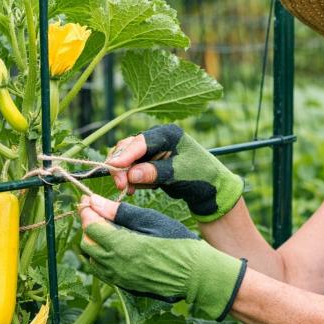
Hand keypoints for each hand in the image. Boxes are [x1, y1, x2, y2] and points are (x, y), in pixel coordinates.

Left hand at [78, 194, 246, 320]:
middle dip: (88, 226)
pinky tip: (114, 245)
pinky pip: (102, 270)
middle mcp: (115, 265)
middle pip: (87, 243)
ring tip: (106, 227)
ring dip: (93, 241)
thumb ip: (119, 212)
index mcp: (122, 246)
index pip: (90, 227)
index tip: (89, 200)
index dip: (87, 211)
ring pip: (92, 258)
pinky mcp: (124, 284)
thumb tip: (95, 201)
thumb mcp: (149, 219)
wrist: (194, 273)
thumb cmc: (177, 241)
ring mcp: (119, 277)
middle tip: (97, 211)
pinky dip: (101, 256)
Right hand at [106, 124, 242, 221]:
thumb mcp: (179, 174)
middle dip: (121, 166)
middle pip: (129, 147)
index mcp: (167, 134)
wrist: (209, 189)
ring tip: (128, 190)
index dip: (126, 154)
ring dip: (124, 174)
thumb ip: (155, 172)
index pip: (141, 142)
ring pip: (127, 158)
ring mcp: (151, 150)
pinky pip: (131, 169)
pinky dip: (129, 179)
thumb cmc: (200, 176)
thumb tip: (131, 174)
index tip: (114, 167)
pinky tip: (133, 190)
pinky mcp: (149, 163)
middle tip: (120, 185)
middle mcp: (157, 138)